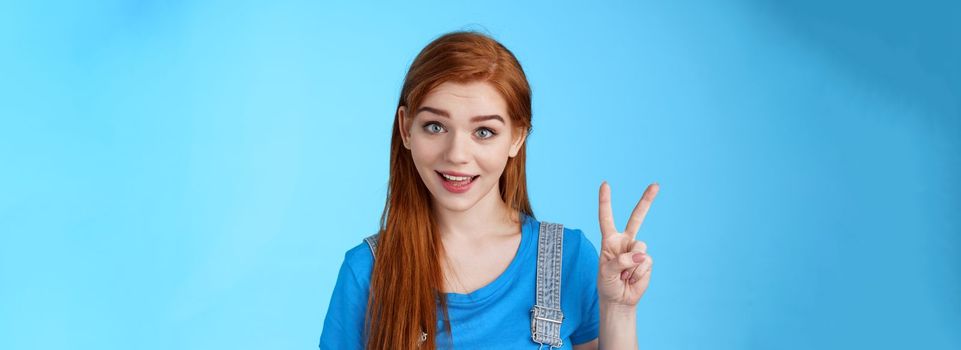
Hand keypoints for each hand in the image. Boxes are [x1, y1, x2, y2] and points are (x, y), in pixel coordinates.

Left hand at [596, 181, 658, 307]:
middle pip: (636, 218)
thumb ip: (620, 261)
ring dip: (631, 265)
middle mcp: (625, 241)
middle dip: (646, 201)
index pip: (606, 217)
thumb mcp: (606, 272)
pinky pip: (645, 262)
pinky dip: (638, 273)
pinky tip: (632, 278)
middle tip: (656, 185)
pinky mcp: (647, 260)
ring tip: (624, 275)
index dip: (605, 201)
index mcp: (610, 240)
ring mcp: (637, 250)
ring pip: (639, 247)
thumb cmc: (608, 284)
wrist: (619, 299)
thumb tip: (640, 255)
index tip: (605, 184)